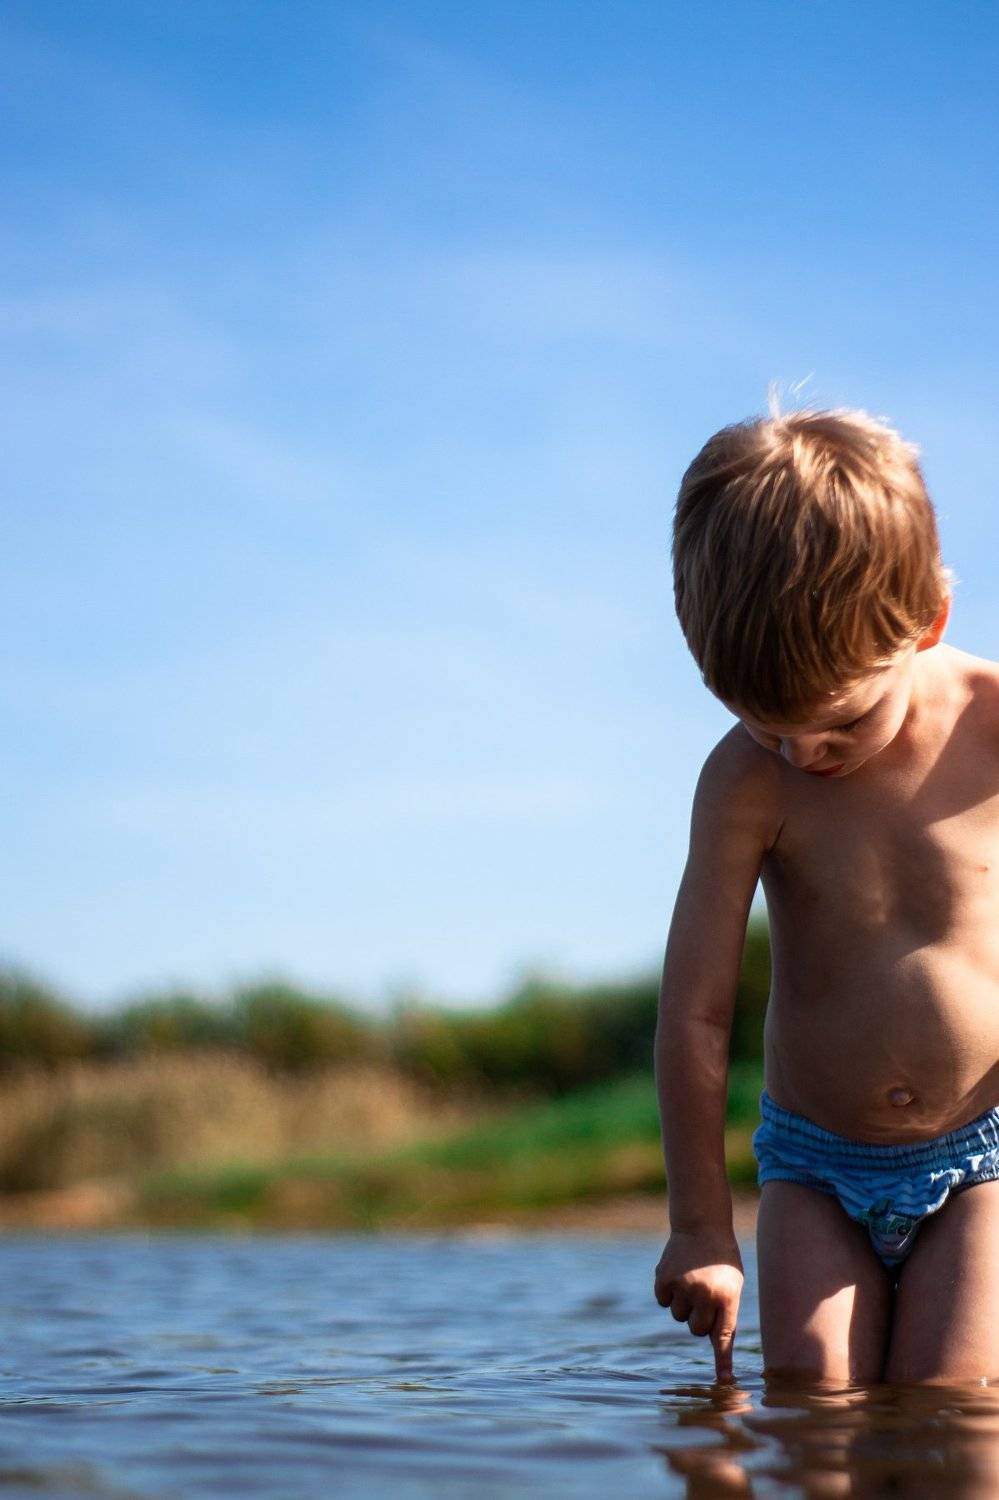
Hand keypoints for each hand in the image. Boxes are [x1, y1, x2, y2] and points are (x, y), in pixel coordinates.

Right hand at [654, 1229, 743, 1381]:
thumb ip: (724, 1313)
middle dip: (698, 1319)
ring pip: (678, 1317)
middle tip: (703, 1295)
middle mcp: (704, 1294)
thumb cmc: (722, 1260)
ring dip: (683, 1304)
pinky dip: (668, 1292)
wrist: (702, 1225)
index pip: (724, 1337)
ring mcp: (683, 1286)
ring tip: (691, 1280)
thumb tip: (713, 1343)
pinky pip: (663, 1301)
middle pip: (696, 1330)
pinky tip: (677, 1274)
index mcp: (727, 1297)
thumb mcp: (733, 1285)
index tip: (725, 1381)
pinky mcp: (664, 1278)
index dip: (723, 1362)